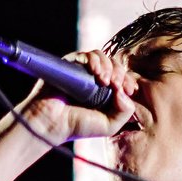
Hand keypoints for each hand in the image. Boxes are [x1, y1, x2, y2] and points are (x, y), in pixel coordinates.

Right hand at [19, 48, 137, 143]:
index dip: (129, 80)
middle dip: (120, 74)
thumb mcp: (110, 125)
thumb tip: (126, 93)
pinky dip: (94, 60)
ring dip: (108, 66)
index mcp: (106, 92)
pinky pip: (86, 55)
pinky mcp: (70, 64)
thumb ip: (125, 112)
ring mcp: (83, 70)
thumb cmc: (77, 126)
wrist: (51, 123)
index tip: (130, 90)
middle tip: (116, 85)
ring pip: (102, 57)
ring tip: (105, 81)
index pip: (123, 78)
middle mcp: (95, 79)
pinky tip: (96, 72)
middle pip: (115, 65)